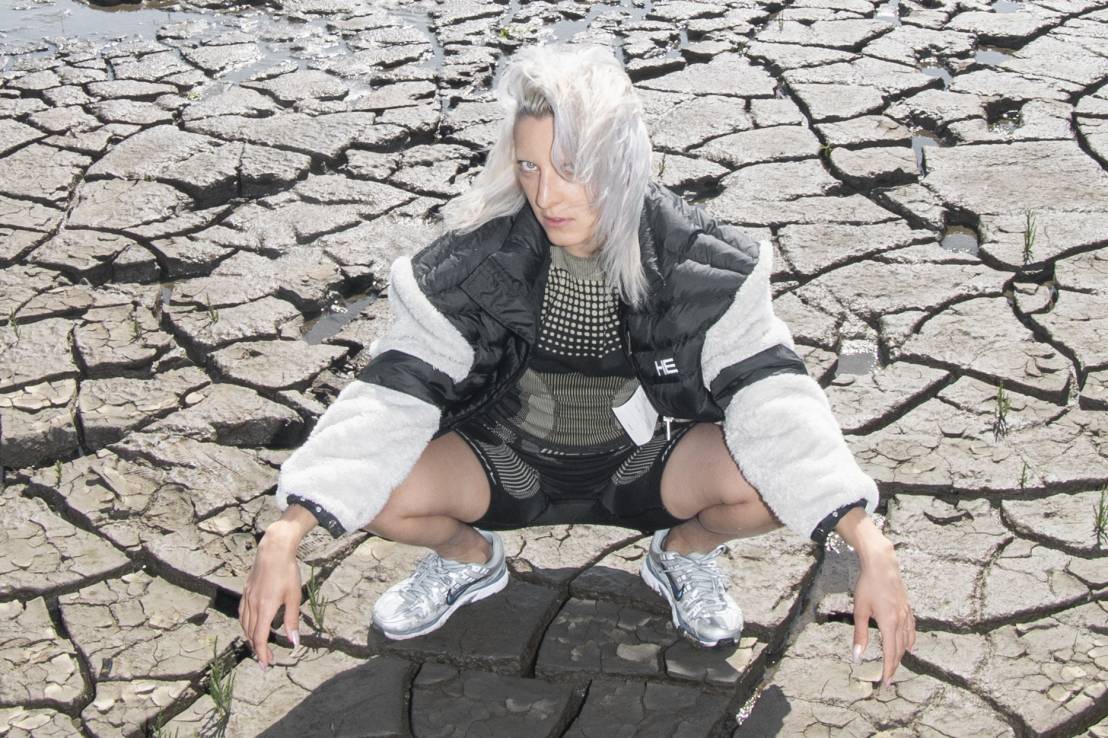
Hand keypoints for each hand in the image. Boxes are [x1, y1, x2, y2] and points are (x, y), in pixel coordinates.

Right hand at [238, 525, 301, 667]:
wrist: (273, 550)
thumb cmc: (287, 571)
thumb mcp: (294, 597)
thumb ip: (292, 620)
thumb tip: (293, 642)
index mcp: (265, 608)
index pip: (260, 638)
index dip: (262, 654)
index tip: (265, 666)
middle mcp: (253, 605)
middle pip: (251, 634)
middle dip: (258, 649)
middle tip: (266, 661)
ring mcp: (247, 598)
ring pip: (245, 625)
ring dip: (251, 638)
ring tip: (258, 647)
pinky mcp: (246, 591)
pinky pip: (242, 614)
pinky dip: (245, 625)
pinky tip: (250, 627)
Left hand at [851, 540, 914, 687]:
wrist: (882, 564)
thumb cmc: (867, 585)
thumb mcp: (859, 610)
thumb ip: (860, 634)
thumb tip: (857, 656)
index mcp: (889, 623)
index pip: (891, 653)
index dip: (888, 669)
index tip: (885, 683)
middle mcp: (901, 621)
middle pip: (900, 650)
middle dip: (894, 665)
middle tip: (887, 679)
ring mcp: (906, 614)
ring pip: (907, 641)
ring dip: (901, 655)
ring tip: (895, 665)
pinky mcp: (907, 607)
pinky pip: (911, 630)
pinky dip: (910, 641)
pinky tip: (909, 646)